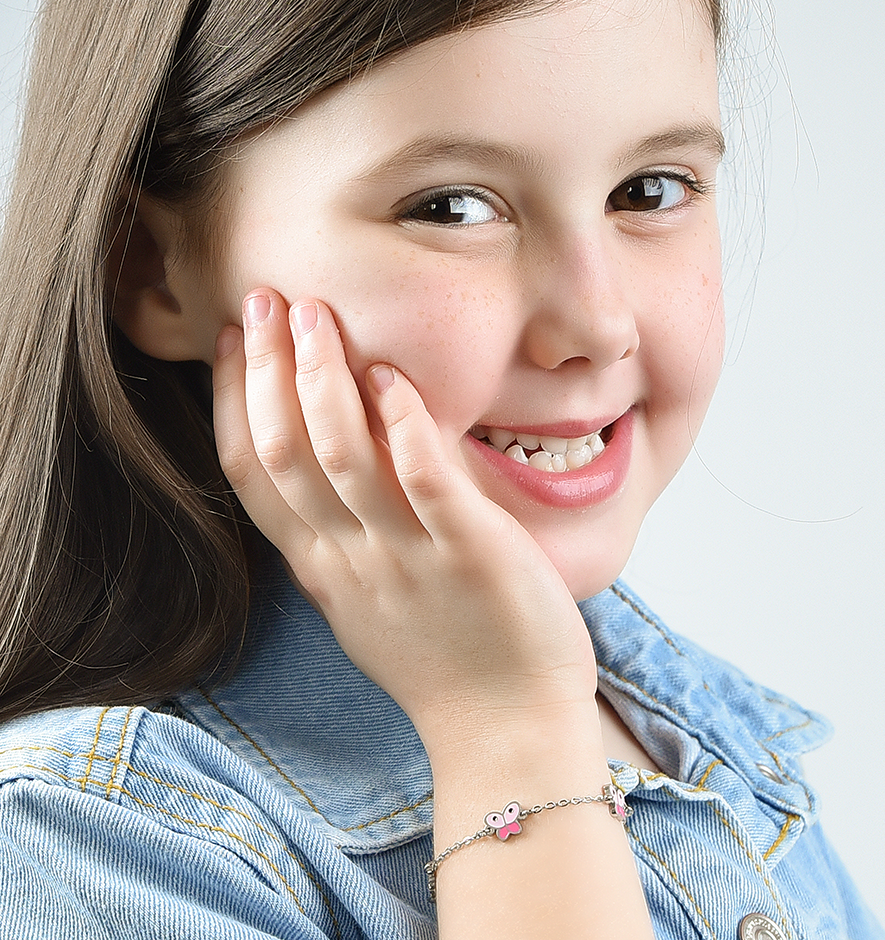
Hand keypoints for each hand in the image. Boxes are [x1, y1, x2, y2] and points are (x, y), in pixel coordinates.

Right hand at [212, 290, 597, 749]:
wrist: (506, 730)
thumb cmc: (444, 659)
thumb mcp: (367, 602)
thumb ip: (341, 540)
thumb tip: (331, 473)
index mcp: (322, 567)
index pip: (252, 473)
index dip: (233, 399)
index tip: (233, 338)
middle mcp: (350, 560)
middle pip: (283, 452)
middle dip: (265, 370)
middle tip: (263, 298)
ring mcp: (408, 558)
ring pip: (341, 459)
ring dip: (320, 381)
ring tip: (314, 315)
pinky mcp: (471, 556)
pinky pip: (426, 482)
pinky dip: (404, 426)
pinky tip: (390, 377)